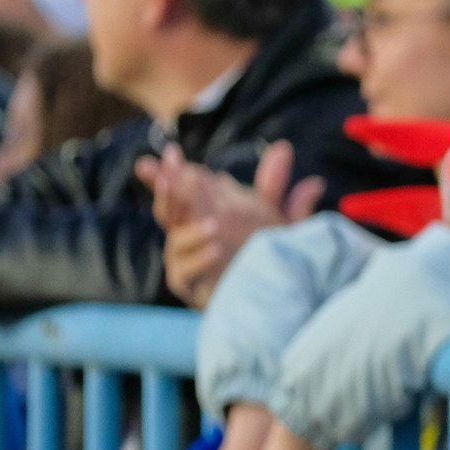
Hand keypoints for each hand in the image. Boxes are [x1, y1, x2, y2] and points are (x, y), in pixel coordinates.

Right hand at [139, 141, 325, 307]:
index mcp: (204, 212)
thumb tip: (284, 147)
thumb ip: (275, 186)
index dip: (173, 170)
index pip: (184, 186)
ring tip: (215, 225)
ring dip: (193, 231)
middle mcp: (189, 233)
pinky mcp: (188, 284)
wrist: (270, 302)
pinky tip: (216, 249)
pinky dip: (200, 259)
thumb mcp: (276, 218)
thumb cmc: (267, 257)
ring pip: (176, 240)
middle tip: (168, 174)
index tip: (172, 151)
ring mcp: (185, 258)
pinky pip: (185, 270)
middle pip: (169, 207)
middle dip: (165, 189)